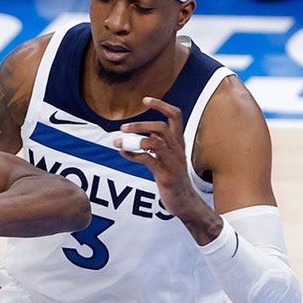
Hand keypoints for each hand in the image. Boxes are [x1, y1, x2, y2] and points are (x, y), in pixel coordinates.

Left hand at [115, 96, 210, 222]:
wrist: (185, 203)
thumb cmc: (173, 179)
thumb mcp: (166, 159)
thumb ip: (155, 146)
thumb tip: (136, 138)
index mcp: (179, 142)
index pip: (175, 116)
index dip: (161, 105)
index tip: (145, 99)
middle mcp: (178, 149)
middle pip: (161, 127)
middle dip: (140, 125)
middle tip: (123, 127)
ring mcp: (173, 162)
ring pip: (154, 142)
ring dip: (133, 140)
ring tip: (118, 142)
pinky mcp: (166, 175)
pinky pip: (148, 160)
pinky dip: (133, 155)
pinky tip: (123, 153)